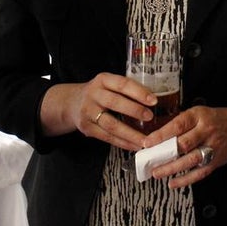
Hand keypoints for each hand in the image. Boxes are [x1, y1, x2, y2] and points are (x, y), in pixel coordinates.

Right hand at [41, 74, 155, 149]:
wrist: (72, 103)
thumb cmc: (100, 93)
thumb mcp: (109, 84)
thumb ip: (126, 90)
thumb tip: (155, 101)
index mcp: (102, 80)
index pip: (122, 84)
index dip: (138, 92)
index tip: (154, 100)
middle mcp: (93, 94)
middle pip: (114, 103)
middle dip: (134, 110)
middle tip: (150, 117)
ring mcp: (88, 112)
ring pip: (110, 124)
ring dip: (130, 133)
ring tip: (145, 140)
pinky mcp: (87, 128)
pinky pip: (106, 137)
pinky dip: (122, 143)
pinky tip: (134, 145)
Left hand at [144, 105, 226, 188]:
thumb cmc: (216, 119)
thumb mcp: (199, 113)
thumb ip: (181, 123)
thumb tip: (157, 136)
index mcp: (199, 116)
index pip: (178, 125)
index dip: (161, 135)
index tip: (147, 142)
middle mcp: (206, 131)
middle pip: (184, 144)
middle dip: (164, 153)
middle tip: (149, 160)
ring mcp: (213, 147)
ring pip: (190, 160)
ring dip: (172, 168)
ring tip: (157, 173)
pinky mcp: (216, 161)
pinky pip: (199, 172)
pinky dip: (185, 179)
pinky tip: (173, 183)